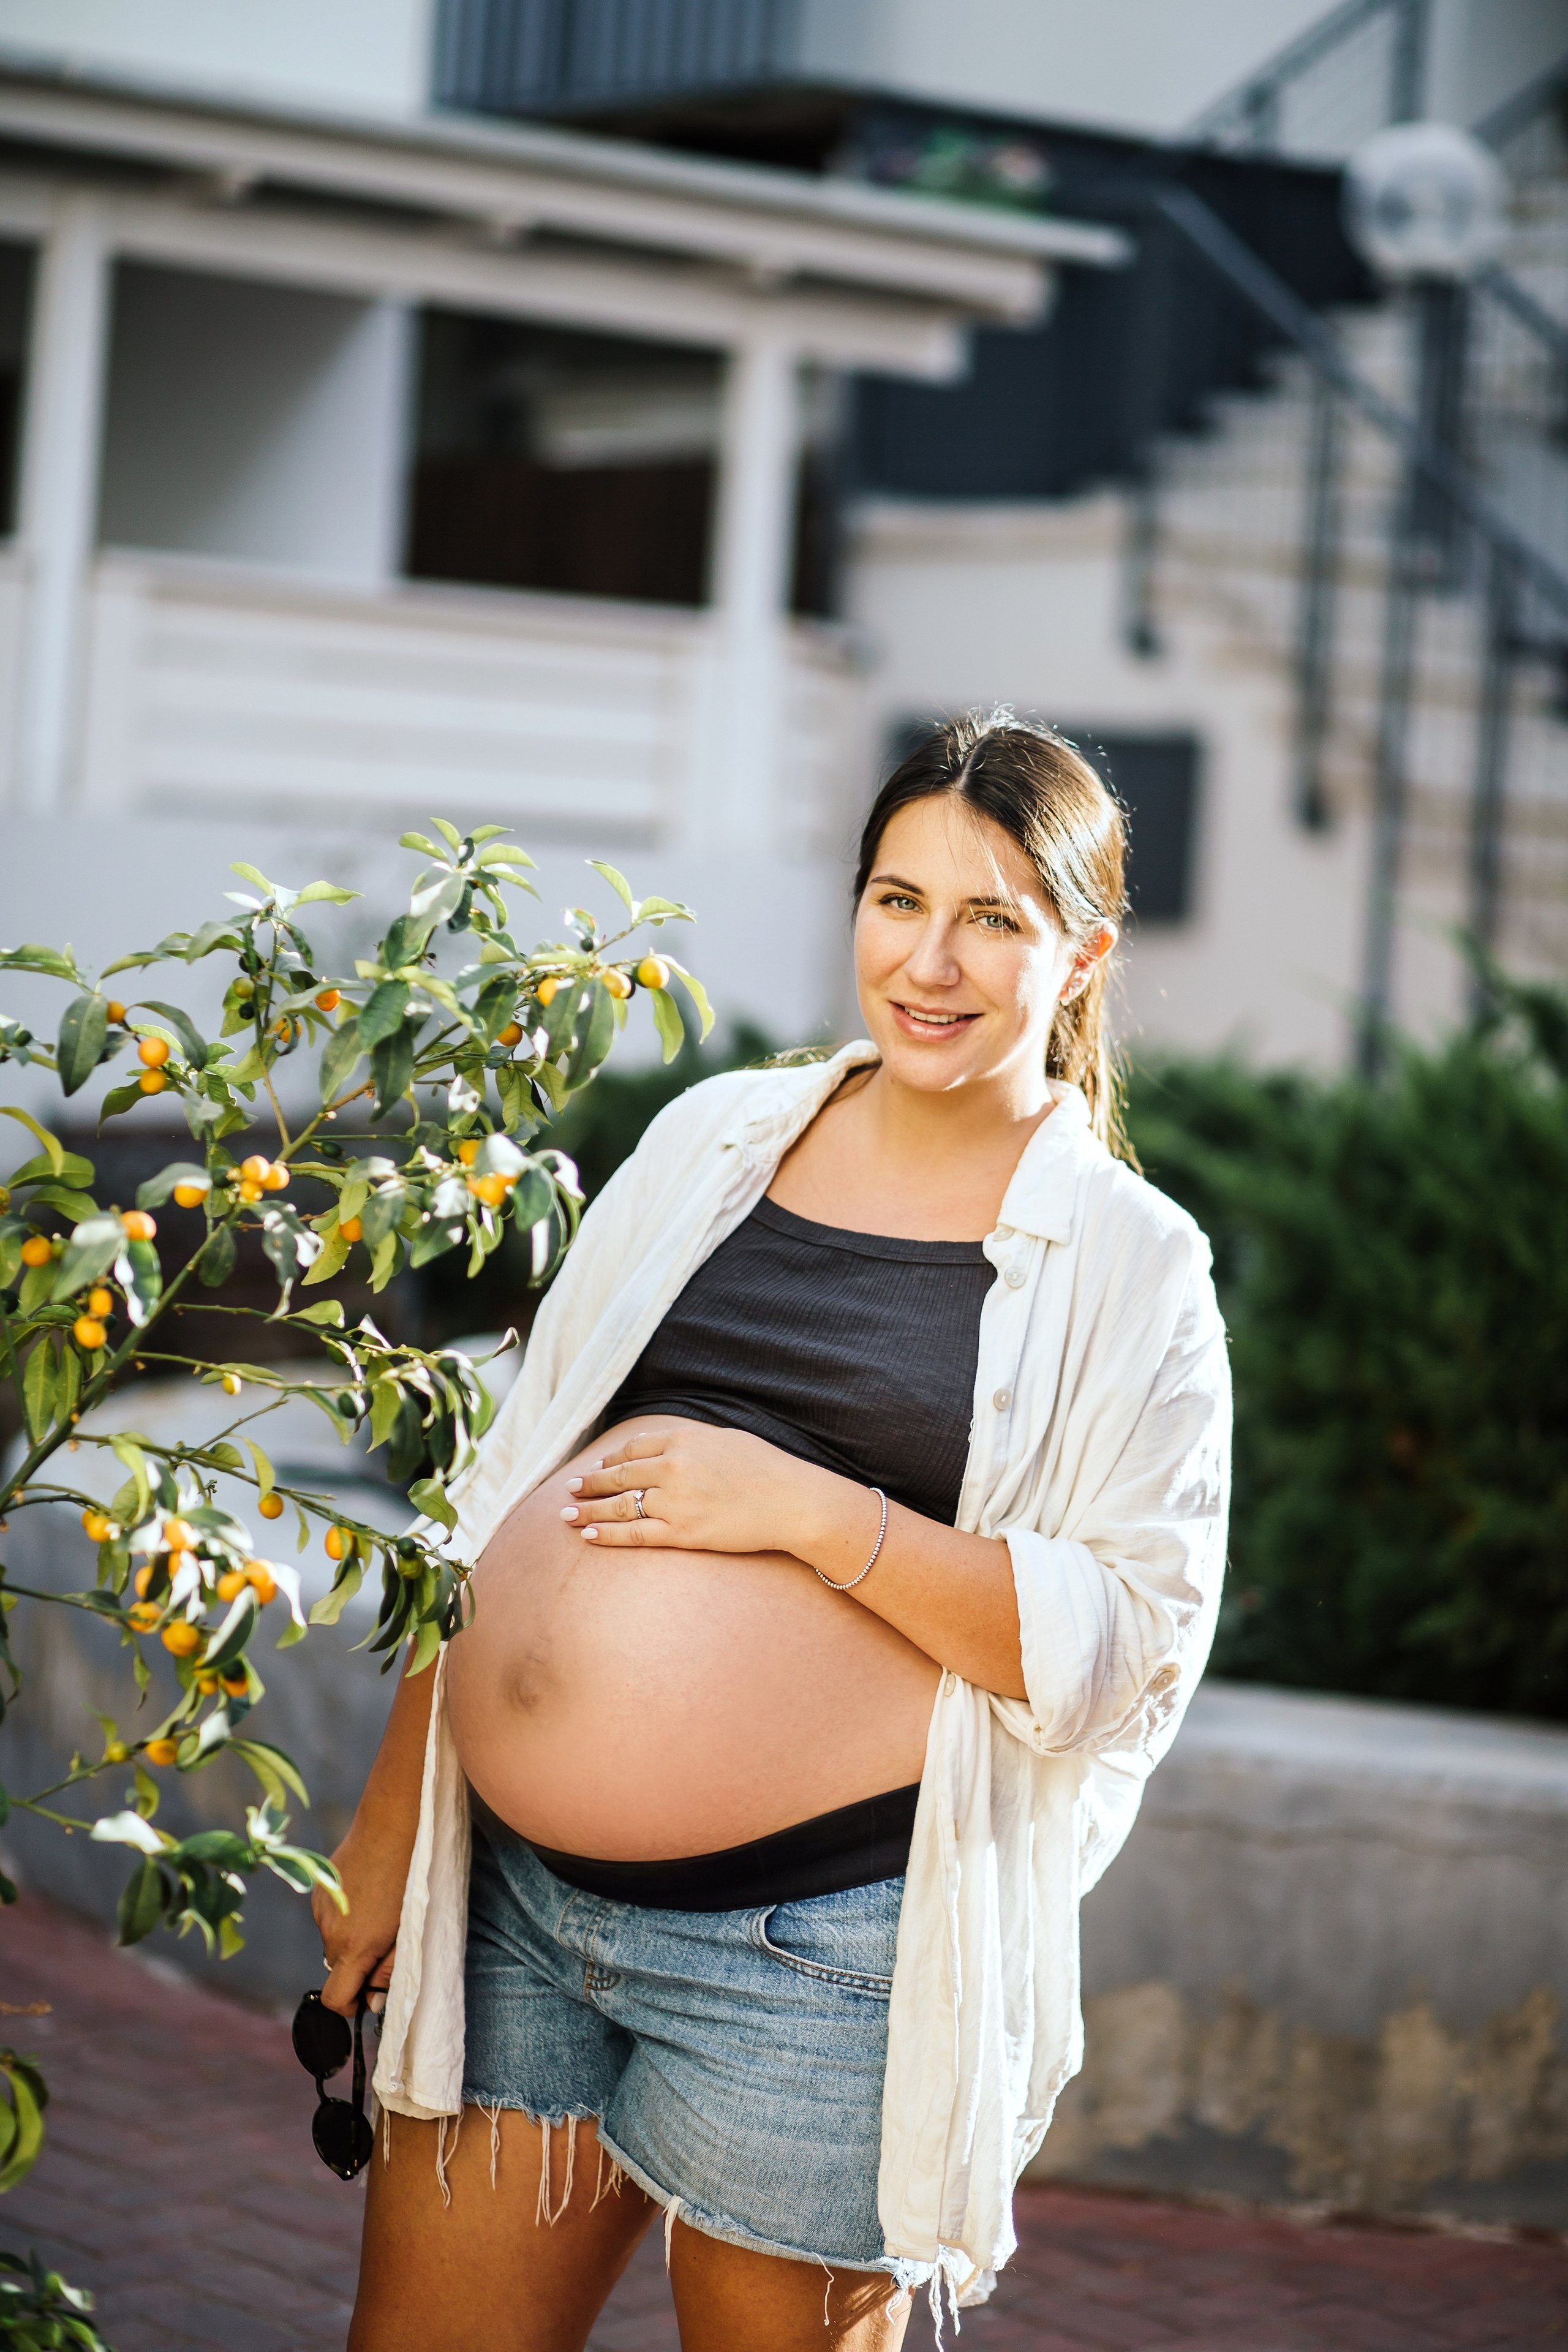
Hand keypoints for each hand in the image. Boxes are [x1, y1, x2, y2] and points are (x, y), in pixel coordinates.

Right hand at [315, 1830, 406, 2017]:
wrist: (391, 1824)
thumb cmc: (410, 1877)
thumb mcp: (409, 1930)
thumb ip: (390, 1971)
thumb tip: (372, 2002)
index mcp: (354, 1946)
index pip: (334, 1999)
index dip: (350, 2006)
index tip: (367, 1997)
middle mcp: (330, 1931)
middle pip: (337, 1968)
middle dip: (358, 1966)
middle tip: (387, 1941)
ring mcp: (321, 1909)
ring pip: (334, 1941)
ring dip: (352, 1938)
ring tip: (380, 1909)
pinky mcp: (318, 1890)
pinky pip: (330, 1917)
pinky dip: (345, 1916)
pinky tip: (368, 1892)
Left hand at [560, 1421, 846, 1557]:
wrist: (793, 1501)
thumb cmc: (766, 1469)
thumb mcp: (726, 1439)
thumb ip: (691, 1441)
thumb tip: (664, 1446)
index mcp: (684, 1438)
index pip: (634, 1448)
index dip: (612, 1460)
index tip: (598, 1468)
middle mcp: (674, 1467)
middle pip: (619, 1476)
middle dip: (591, 1483)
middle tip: (570, 1489)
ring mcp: (676, 1501)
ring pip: (621, 1506)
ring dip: (589, 1510)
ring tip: (566, 1516)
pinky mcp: (683, 1532)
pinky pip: (636, 1535)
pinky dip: (609, 1535)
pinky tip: (589, 1536)